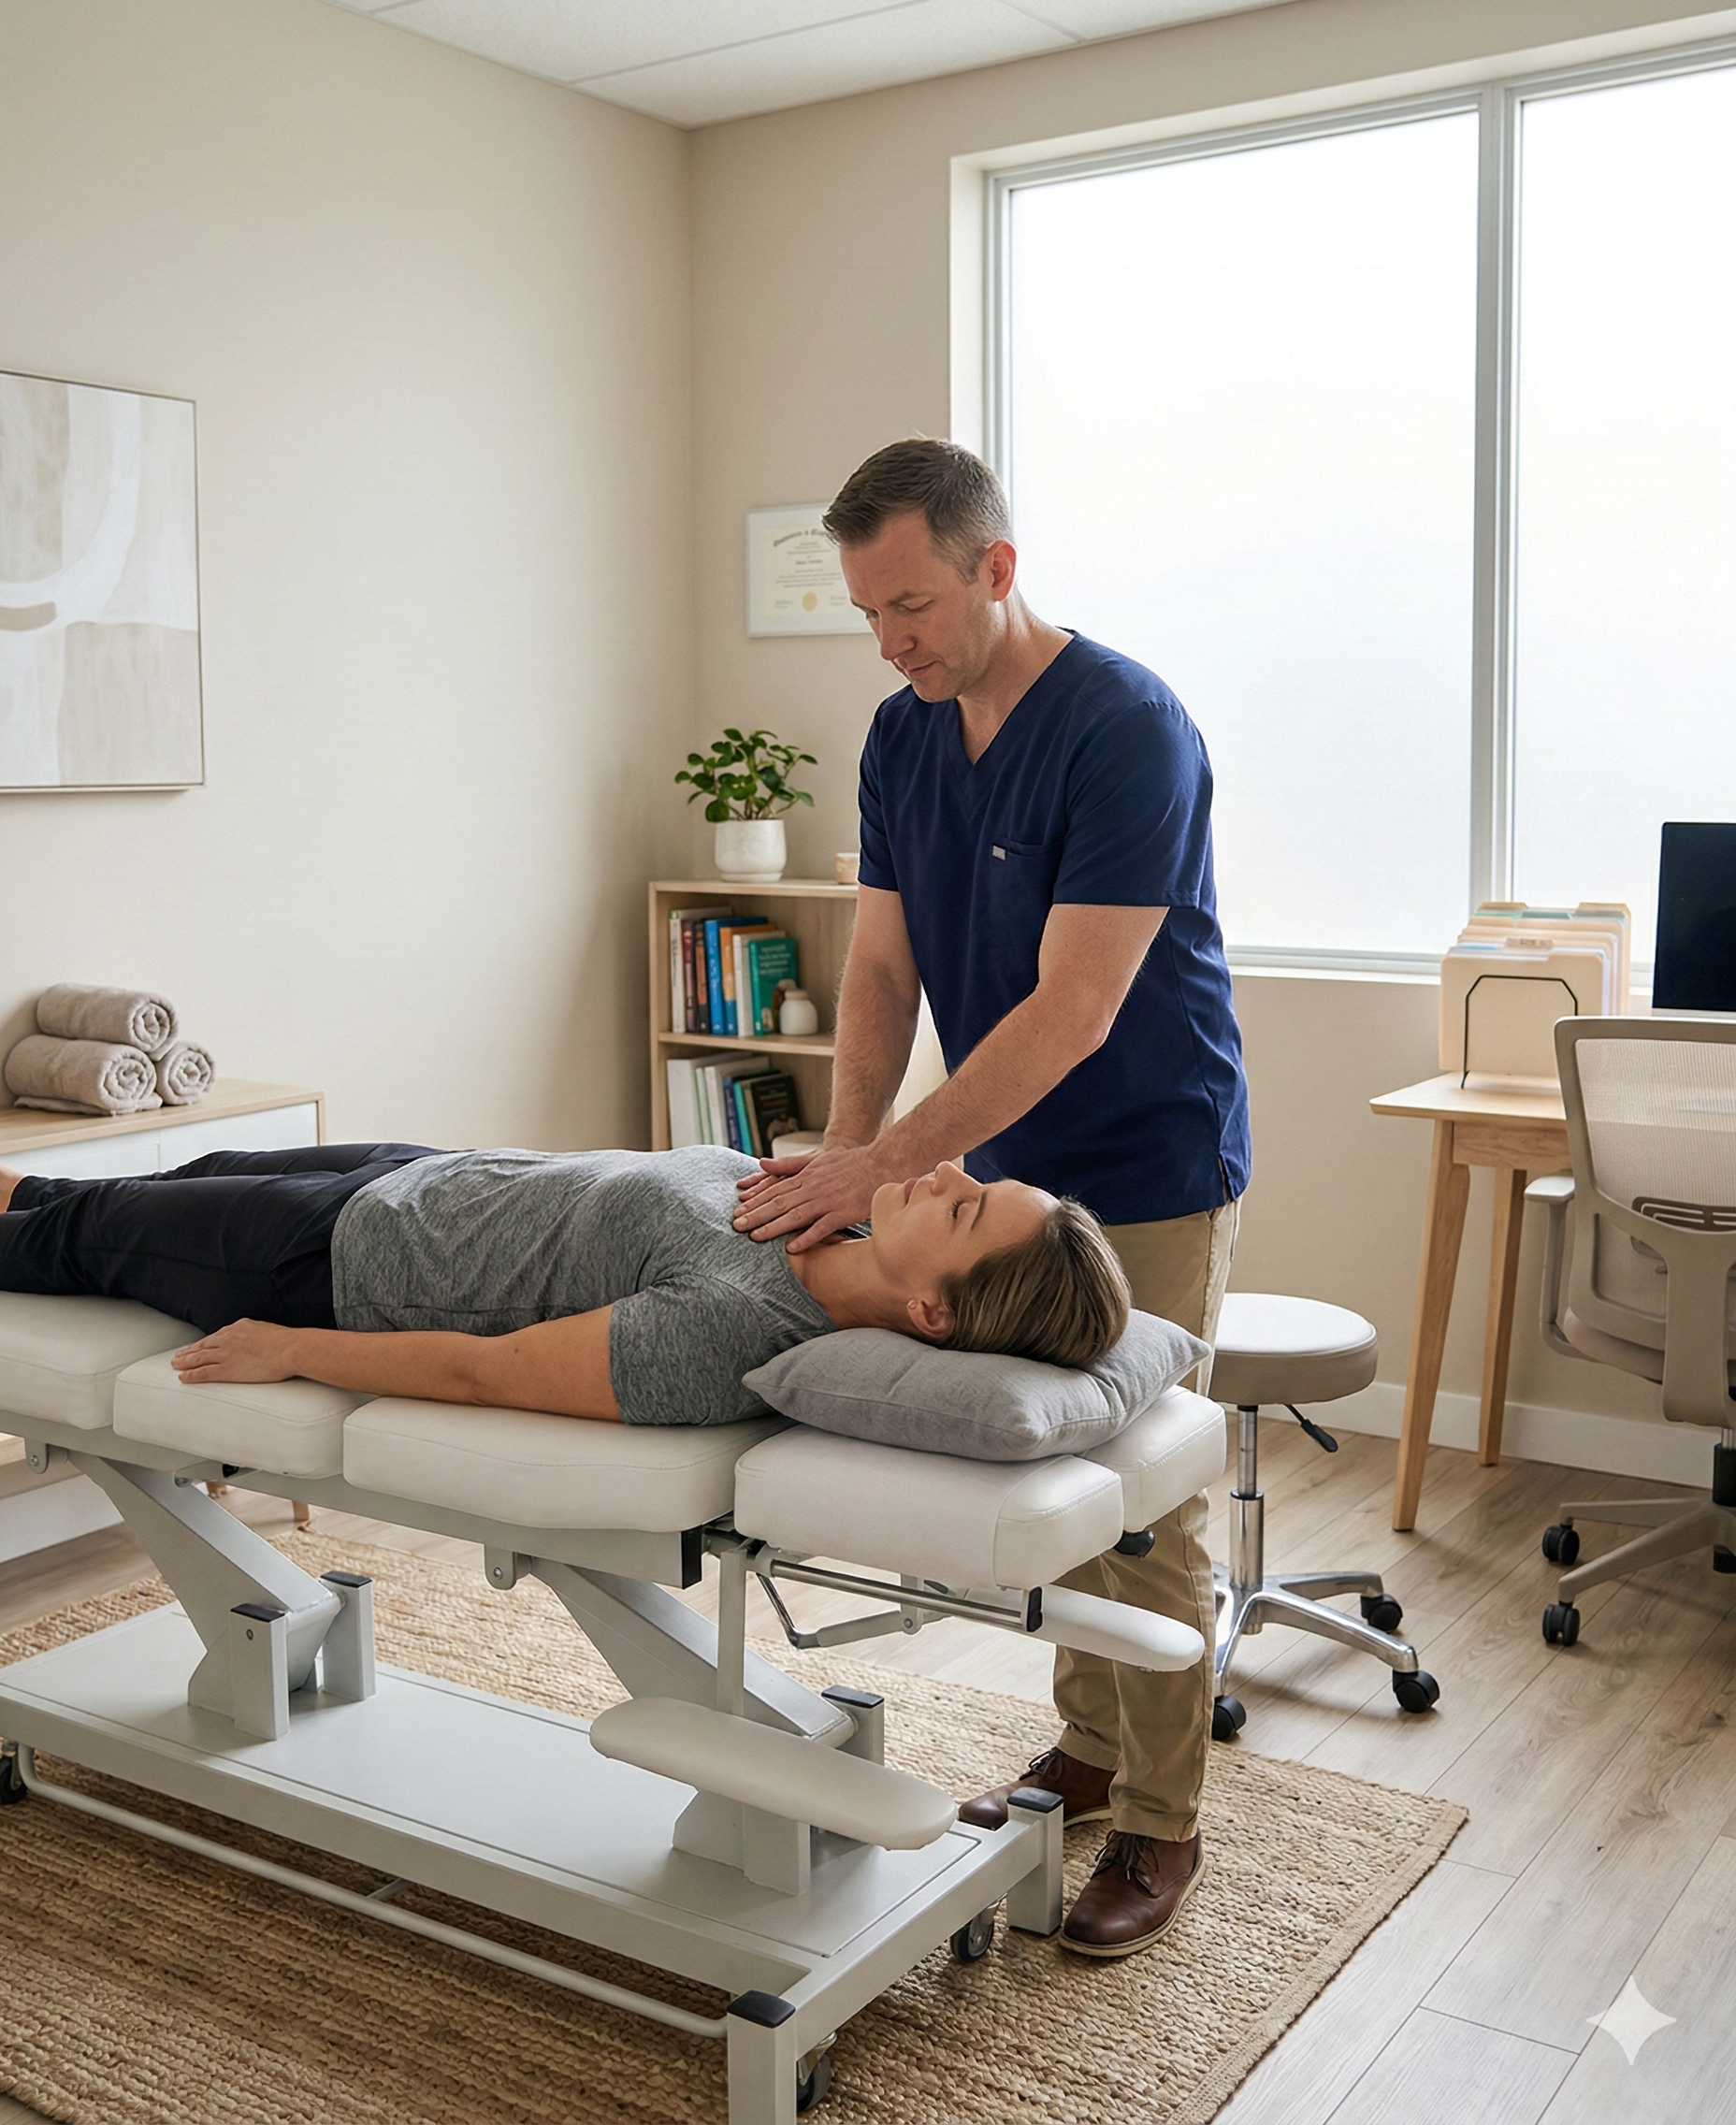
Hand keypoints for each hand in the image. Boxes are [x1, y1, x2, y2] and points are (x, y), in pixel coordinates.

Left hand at [172, 1319, 303, 1383]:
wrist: (291, 1349)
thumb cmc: (287, 1341)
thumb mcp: (267, 1330)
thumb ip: (255, 1334)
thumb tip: (254, 1340)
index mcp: (238, 1327)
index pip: (215, 1336)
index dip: (203, 1343)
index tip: (196, 1347)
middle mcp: (228, 1339)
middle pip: (202, 1346)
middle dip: (188, 1352)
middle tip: (178, 1357)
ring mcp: (226, 1354)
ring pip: (198, 1358)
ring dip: (184, 1362)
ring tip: (175, 1366)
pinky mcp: (227, 1369)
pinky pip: (204, 1372)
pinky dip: (191, 1375)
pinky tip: (183, 1378)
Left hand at [732, 1142, 884, 1251]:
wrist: (881, 1163)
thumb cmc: (850, 1163)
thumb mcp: (816, 1159)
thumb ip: (789, 1164)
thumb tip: (761, 1164)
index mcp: (806, 1176)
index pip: (774, 1190)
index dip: (755, 1201)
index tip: (738, 1211)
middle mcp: (813, 1188)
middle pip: (779, 1202)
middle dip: (756, 1215)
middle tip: (736, 1226)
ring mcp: (828, 1201)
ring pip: (795, 1215)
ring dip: (774, 1227)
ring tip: (755, 1237)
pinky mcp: (843, 1213)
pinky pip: (822, 1228)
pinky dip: (807, 1237)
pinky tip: (792, 1248)